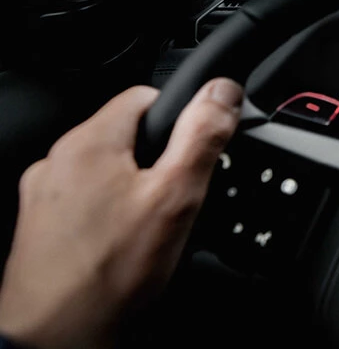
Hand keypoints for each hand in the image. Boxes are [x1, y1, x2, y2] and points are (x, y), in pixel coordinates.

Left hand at [0, 79, 242, 348]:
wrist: (57, 335)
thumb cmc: (109, 272)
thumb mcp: (176, 197)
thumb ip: (202, 137)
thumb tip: (222, 91)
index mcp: (90, 141)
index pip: (144, 96)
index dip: (179, 119)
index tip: (194, 151)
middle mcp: (57, 160)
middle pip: (126, 136)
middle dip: (158, 161)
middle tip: (176, 200)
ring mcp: (43, 194)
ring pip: (106, 171)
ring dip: (132, 189)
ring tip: (150, 229)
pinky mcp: (40, 225)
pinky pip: (86, 201)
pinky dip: (108, 214)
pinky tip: (122, 245)